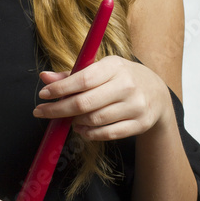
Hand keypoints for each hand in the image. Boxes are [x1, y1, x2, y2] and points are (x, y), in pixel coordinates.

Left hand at [32, 56, 171, 140]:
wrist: (157, 93)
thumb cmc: (121, 78)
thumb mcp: (101, 69)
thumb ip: (72, 74)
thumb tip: (44, 77)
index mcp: (114, 66)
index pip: (82, 79)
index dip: (60, 89)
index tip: (43, 94)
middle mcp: (127, 85)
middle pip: (85, 103)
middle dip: (58, 109)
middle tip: (42, 112)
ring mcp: (135, 106)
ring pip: (95, 120)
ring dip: (75, 122)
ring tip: (69, 119)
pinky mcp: (140, 123)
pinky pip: (108, 134)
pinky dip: (90, 134)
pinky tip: (82, 129)